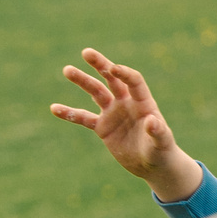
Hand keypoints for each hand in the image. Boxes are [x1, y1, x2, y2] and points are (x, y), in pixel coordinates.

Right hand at [51, 48, 201, 201]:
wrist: (152, 165)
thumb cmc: (161, 151)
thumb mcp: (162, 143)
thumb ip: (158, 131)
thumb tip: (152, 122)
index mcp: (143, 103)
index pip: (133, 81)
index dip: (124, 73)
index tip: (113, 68)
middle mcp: (126, 103)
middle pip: (112, 79)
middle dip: (100, 65)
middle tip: (86, 52)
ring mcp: (113, 113)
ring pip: (95, 92)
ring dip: (82, 81)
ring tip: (67, 70)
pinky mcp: (102, 127)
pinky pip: (83, 118)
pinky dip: (70, 114)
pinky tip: (54, 108)